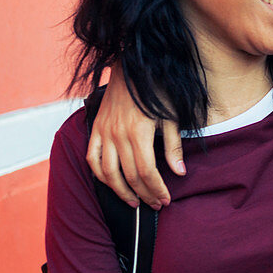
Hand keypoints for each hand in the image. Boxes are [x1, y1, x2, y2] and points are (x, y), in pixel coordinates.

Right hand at [86, 69, 184, 208]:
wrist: (132, 68)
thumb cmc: (157, 92)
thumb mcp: (171, 117)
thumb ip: (174, 147)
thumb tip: (179, 173)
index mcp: (139, 132)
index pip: (146, 172)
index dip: (156, 189)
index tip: (165, 200)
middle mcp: (118, 135)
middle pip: (130, 175)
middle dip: (144, 194)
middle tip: (155, 204)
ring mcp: (104, 132)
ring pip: (108, 172)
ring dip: (121, 191)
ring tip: (134, 202)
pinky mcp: (95, 129)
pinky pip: (92, 158)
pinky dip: (100, 175)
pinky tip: (112, 184)